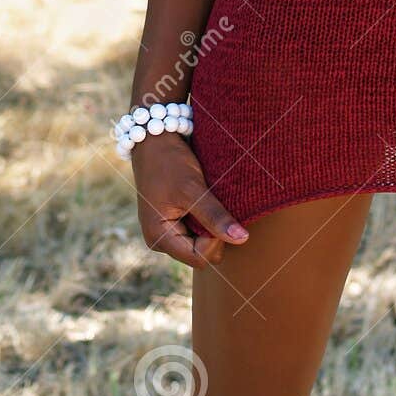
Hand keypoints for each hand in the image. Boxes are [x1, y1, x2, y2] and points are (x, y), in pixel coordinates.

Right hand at [129, 133, 249, 266]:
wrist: (153, 138)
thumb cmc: (169, 162)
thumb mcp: (193, 189)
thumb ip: (215, 216)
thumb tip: (242, 239)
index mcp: (159, 237)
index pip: (199, 258)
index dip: (215, 240)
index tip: (218, 212)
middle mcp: (160, 239)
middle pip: (200, 253)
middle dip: (213, 233)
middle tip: (213, 203)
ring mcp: (166, 230)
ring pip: (200, 241)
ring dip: (209, 223)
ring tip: (206, 198)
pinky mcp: (172, 219)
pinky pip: (196, 229)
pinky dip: (205, 216)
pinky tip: (203, 198)